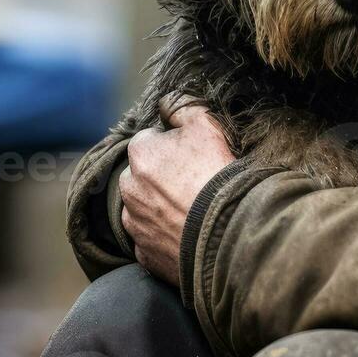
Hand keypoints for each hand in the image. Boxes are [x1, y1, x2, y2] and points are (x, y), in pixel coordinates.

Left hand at [119, 96, 234, 285]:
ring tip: (194, 210)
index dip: (175, 146)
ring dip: (161, 207)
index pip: (151, 141)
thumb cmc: (217, 173)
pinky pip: (152, 239)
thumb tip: (167, 102)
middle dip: (163, 177)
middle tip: (197, 183)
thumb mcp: (207, 124)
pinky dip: (165, 236)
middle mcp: (129, 188)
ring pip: (145, 208)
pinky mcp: (144, 254)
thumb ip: (182, 106)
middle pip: (145, 175)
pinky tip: (189, 232)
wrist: (228, 232)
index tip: (196, 156)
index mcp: (140, 153)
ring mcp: (135, 224)